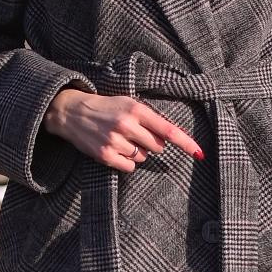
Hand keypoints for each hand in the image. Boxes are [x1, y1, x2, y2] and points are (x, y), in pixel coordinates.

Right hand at [44, 89, 199, 175]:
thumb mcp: (128, 104)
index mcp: (136, 109)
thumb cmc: (105, 107)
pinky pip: (130, 166)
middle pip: (158, 147)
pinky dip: (126, 161)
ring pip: (144, 157)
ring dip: (137, 152)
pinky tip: (115, 149)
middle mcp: (127, 125)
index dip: (185, 143)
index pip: (167, 130)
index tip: (200, 154)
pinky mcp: (105, 155)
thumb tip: (168, 140)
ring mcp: (115, 141)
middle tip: (136, 134)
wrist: (71, 112)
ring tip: (120, 139)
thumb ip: (149, 119)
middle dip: (152, 144)